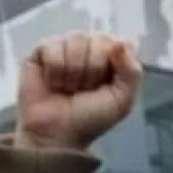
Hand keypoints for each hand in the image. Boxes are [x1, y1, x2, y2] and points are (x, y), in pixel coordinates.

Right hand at [15, 33, 141, 149]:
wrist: (57, 132)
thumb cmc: (91, 118)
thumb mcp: (122, 100)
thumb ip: (131, 72)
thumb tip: (119, 42)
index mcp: (113, 59)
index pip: (122, 42)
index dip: (116, 60)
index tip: (109, 81)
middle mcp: (90, 48)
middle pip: (99, 40)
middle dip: (94, 70)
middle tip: (85, 89)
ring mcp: (66, 47)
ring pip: (76, 39)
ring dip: (74, 71)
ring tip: (68, 87)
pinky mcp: (41, 50)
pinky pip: (52, 46)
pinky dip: (55, 69)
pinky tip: (53, 82)